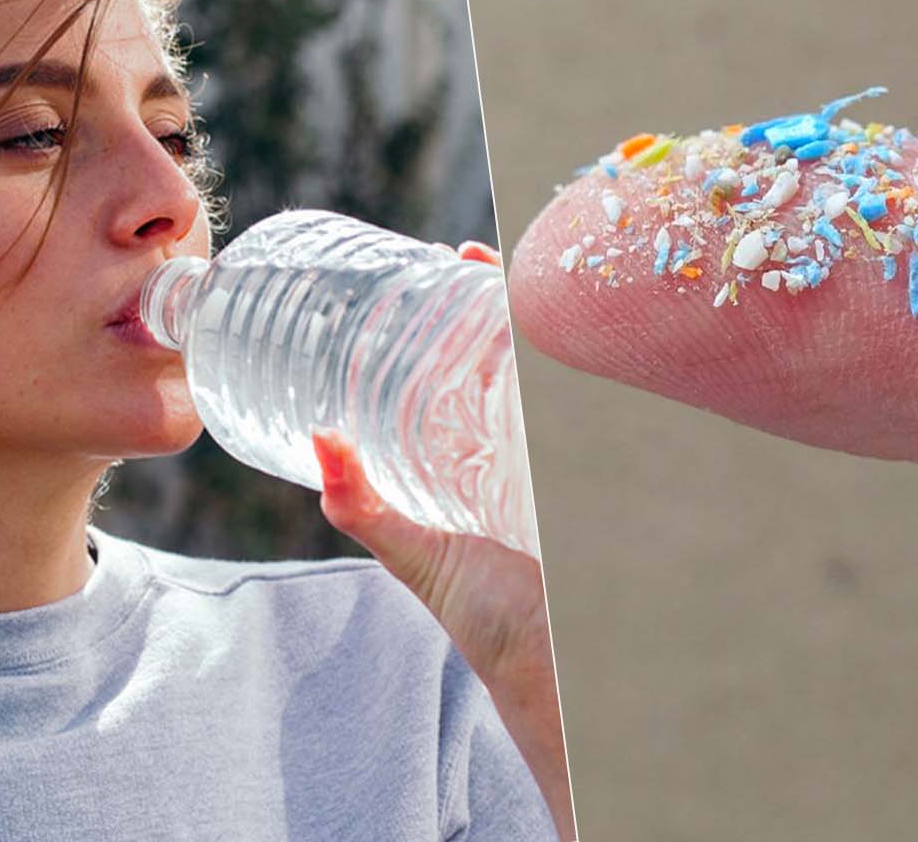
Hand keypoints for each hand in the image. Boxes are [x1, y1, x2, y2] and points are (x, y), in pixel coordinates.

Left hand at [314, 233, 569, 836]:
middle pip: (527, 343)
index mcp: (487, 444)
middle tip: (474, 253)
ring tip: (518, 269)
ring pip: (562, 366)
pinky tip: (583, 328)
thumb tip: (317, 442)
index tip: (459, 254)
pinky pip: (601, 407)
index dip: (477, 297)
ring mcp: (566, 450)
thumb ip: (363, 507)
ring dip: (547, 314)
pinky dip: (597, 365)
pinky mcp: (597, 468)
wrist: (549, 664)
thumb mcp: (415, 556)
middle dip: (509, 290)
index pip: (487, 350)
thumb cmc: (488, 619)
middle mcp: (531, 437)